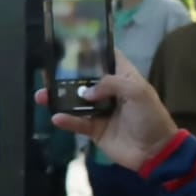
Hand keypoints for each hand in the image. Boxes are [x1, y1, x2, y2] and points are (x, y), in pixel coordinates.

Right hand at [38, 52, 177, 170]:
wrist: (154, 152)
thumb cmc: (150, 117)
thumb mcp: (137, 92)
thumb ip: (111, 84)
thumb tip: (85, 92)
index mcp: (124, 79)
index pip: (108, 59)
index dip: (94, 50)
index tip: (74, 44)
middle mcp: (110, 92)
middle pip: (85, 80)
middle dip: (67, 76)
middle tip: (48, 72)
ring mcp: (100, 111)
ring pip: (75, 101)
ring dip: (58, 98)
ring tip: (41, 95)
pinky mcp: (94, 129)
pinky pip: (76, 123)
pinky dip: (66, 120)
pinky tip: (56, 117)